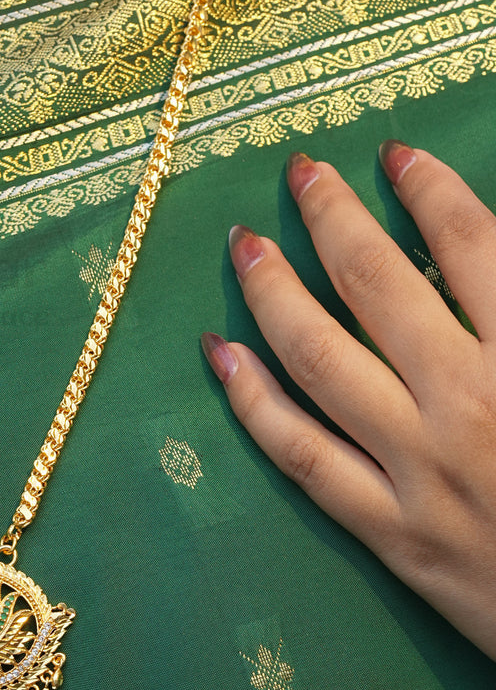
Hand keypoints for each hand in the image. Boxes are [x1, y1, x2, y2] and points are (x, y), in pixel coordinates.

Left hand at [202, 142, 495, 661]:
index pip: (469, 245)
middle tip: (300, 171)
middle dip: (332, 216)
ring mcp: (422, 472)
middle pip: (376, 284)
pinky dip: (253, 402)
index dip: (427, 189)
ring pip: (320, 359)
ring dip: (273, 291)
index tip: (394, 155)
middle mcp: (470, 405)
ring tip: (245, 244)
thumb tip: (484, 253)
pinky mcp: (392, 534)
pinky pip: (302, 457)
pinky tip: (221, 352)